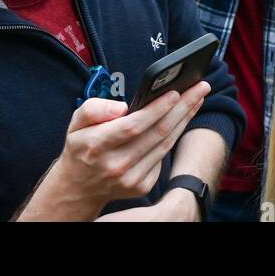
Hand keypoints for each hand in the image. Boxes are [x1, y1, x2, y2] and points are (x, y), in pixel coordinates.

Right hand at [42, 86, 207, 216]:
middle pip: (157, 133)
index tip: (175, 92)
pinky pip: (163, 156)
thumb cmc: (81, 148)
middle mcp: (115, 164)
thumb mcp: (75, 124)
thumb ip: (93, 109)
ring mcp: (130, 178)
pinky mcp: (142, 185)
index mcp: (96, 145)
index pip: (133, 125)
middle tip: (199, 87)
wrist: (78, 188)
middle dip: (182, 107)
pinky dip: (176, 135)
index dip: (157, 109)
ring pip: (165, 144)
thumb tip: (121, 107)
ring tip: (197, 99)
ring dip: (185, 119)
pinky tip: (183, 119)